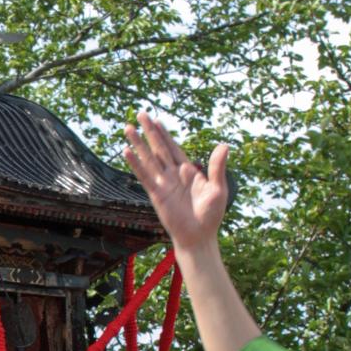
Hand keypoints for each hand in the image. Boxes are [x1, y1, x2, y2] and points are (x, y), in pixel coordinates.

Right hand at [123, 111, 229, 255]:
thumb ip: (217, 167)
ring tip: (128, 127)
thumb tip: (224, 145)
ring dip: (138, 143)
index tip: (156, 120)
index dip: (165, 134)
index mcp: (188, 171)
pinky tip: (127, 151)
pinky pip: (144, 175)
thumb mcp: (218, 189)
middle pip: (158, 148)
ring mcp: (163, 183)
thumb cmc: (211, 215)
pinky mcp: (156, 194)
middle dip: (149, 131)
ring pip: (148, 158)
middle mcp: (173, 174)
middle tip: (140, 113)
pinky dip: (135, 163)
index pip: (173, 147)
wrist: (199, 236)